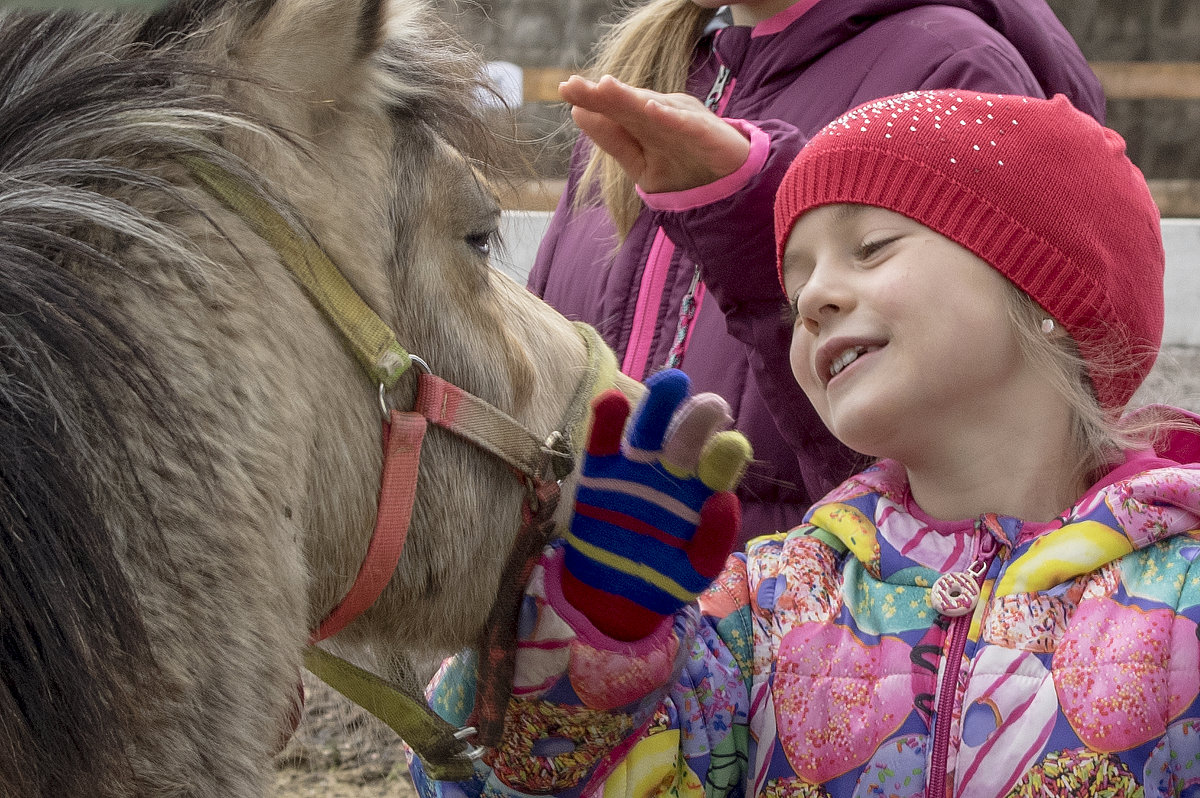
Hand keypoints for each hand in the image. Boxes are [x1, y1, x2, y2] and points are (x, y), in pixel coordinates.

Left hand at [559, 74, 750, 193]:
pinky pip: (687, 124)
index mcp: (644, 123)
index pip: (614, 109)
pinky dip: (670, 116)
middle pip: (629, 103)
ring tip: (605, 87)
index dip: (591, 98)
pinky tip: (651, 109)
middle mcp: (662, 116)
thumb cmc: (685, 168)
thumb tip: (577, 113)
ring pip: (654, 108)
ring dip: (630, 97)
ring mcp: (685, 123)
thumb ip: (612, 139)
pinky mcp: (707, 134)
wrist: (733, 186)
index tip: (566, 88)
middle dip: (603, 94)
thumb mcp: (640, 162)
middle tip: (574, 84)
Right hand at [562, 369, 751, 639]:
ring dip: (659, 405)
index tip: (732, 444)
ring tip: (672, 383)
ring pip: (648, 430)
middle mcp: (672, 473)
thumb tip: (725, 500)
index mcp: (702, 492)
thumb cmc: (663, 577)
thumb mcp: (696, 570)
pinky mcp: (600, 474)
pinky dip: (606, 420)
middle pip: (687, 437)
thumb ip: (714, 540)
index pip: (718, 465)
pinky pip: (603, 441)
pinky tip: (612, 402)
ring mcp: (635, 469)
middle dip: (699, 419)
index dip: (725, 453)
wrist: (612, 597)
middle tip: (710, 406)